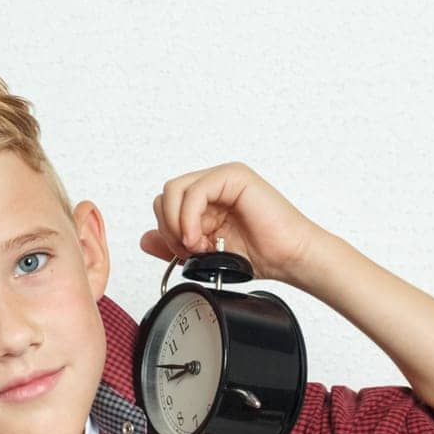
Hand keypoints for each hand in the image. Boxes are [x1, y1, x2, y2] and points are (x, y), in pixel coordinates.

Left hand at [140, 161, 326, 288]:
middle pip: (165, 195)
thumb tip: (144, 239)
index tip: (186, 254)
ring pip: (173, 190)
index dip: (167, 231)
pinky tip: (201, 237)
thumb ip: (174, 244)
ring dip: (178, 224)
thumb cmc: (259, 255)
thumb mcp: (203, 254)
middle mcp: (212, 185)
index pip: (165, 205)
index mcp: (205, 200)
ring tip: (198, 245)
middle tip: (190, 250)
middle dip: (169, 228)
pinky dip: (189, 218)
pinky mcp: (233, 176)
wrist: (289, 257)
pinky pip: (194, 191)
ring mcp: (222, 178)